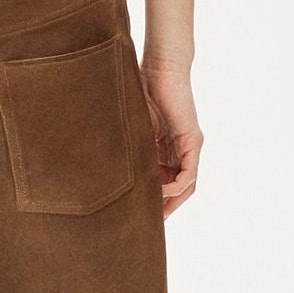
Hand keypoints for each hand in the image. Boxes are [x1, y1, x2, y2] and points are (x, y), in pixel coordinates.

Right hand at [140, 61, 202, 217]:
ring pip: (185, 185)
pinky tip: (164, 192)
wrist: (158, 69)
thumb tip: (99, 170)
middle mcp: (179, 151)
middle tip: (146, 224)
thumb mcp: (129, 129)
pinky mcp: (194, 141)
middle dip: (163, 208)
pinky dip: (178, 186)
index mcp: (163, 149)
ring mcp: (188, 147)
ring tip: (156, 214)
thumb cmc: (138, 91)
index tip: (135, 213)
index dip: (152, 200)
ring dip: (172, 202)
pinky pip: (190, 173)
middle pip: (176, 189)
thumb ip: (125, 148)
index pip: (161, 182)